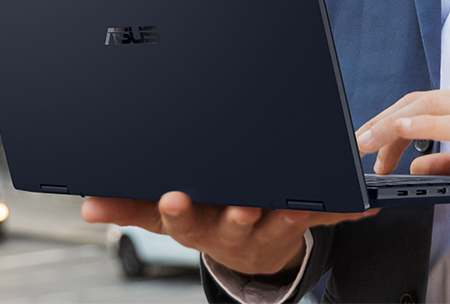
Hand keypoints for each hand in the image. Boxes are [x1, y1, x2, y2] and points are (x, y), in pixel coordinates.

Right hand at [82, 192, 376, 278]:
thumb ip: (127, 206)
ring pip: (281, 217)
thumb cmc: (205, 217)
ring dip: (292, 209)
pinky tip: (363, 203)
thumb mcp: (167, 216)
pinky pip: (325, 215)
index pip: (181, 220)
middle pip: (233, 221)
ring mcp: (270, 226)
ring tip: (299, 199)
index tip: (174, 198)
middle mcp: (235, 228)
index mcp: (199, 223)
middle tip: (242, 204)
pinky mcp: (303, 221)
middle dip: (235, 213)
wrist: (251, 252)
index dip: (178, 210)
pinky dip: (344, 208)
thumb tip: (86, 203)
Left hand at [355, 81, 449, 204]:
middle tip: (356, 147)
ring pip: (427, 106)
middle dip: (380, 123)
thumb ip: (448, 161)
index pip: (418, 104)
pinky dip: (423, 123)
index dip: (387, 123)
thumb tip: (413, 165)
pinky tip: (402, 128)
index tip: (368, 147)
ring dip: (390, 124)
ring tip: (366, 143)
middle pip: (415, 101)